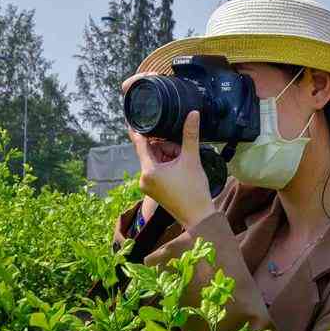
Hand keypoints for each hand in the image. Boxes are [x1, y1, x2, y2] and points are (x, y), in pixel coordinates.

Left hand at [127, 110, 216, 229]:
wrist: (198, 217)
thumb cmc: (194, 191)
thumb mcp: (192, 159)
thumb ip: (190, 135)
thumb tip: (193, 113)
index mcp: (148, 171)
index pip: (139, 144)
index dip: (137, 130)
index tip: (131, 118)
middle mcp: (143, 178)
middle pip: (150, 151)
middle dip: (165, 146)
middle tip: (180, 148)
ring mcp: (147, 185)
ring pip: (155, 160)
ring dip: (168, 155)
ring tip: (183, 159)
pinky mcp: (153, 189)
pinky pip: (156, 169)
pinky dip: (167, 164)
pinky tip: (180, 165)